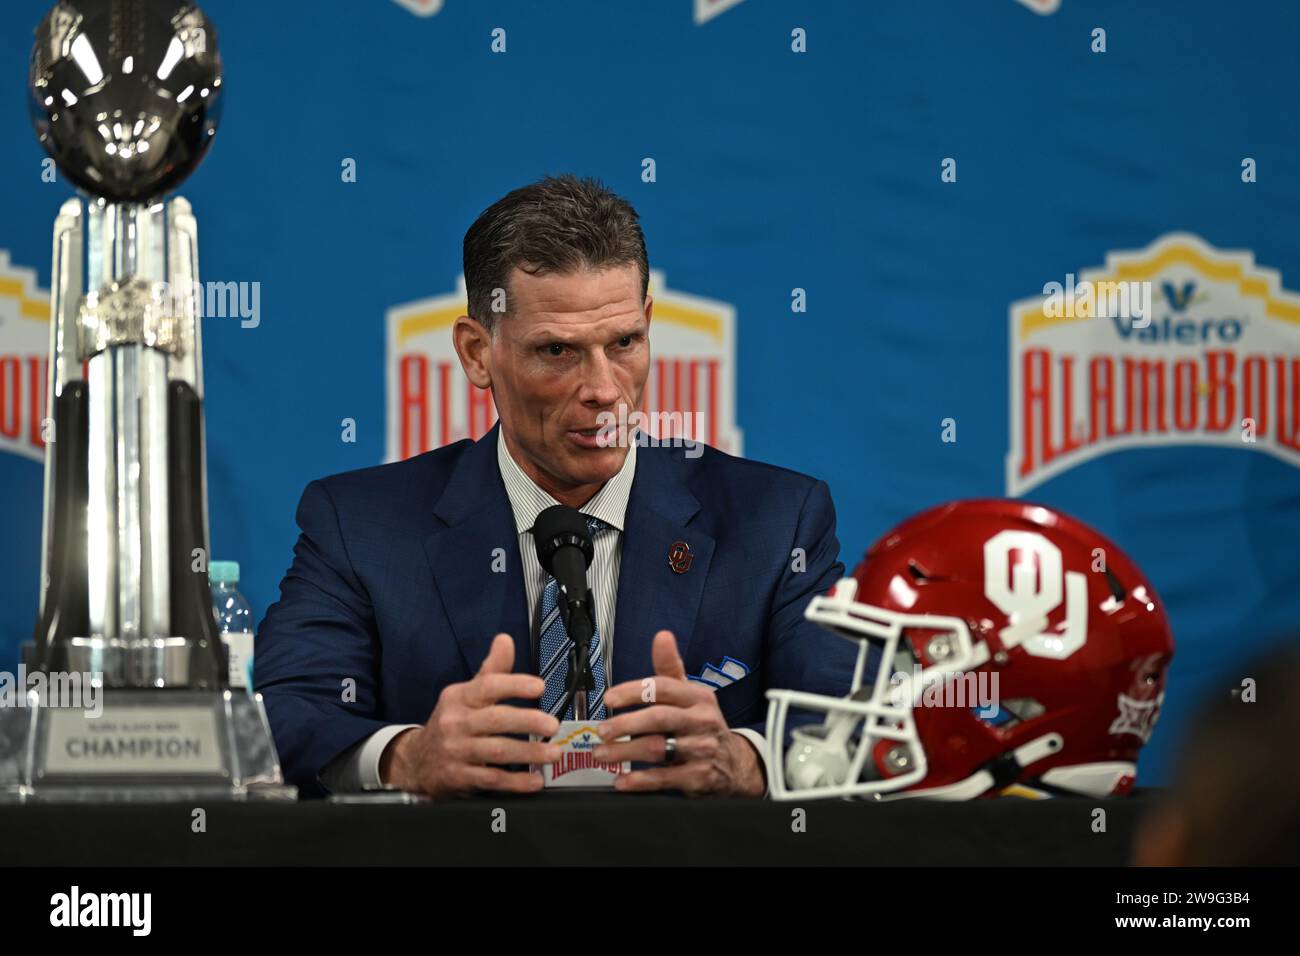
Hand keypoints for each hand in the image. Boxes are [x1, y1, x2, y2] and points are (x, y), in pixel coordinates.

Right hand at [380, 633, 561, 796]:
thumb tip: (505, 640)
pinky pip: (491, 779)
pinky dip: (515, 782)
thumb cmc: (450, 723)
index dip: (515, 684)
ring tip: (552, 752)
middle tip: (552, 725)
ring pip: (496, 751)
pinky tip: (534, 780)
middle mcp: (455, 722)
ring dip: (529, 753)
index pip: (488, 686)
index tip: (539, 687)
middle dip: (528, 721)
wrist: (415, 761)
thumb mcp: (465, 694)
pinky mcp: (458, 777)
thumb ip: (491, 670)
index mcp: (459, 697)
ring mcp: (456, 751)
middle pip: (495, 719)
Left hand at [592, 630, 764, 796]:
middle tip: (601, 731)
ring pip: (659, 749)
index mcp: (698, 697)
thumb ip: (670, 667)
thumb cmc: (702, 724)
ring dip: (625, 753)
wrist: (736, 764)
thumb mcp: (690, 694)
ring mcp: (702, 750)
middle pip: (659, 718)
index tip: (609, 699)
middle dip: (625, 724)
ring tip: (602, 754)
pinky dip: (640, 781)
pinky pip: (665, 778)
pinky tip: (622, 780)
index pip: (663, 687)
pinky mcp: (699, 777)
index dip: (633, 691)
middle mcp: (702, 721)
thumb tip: (662, 636)